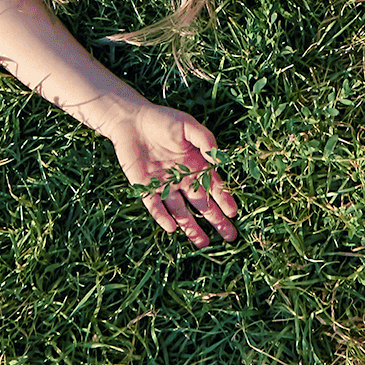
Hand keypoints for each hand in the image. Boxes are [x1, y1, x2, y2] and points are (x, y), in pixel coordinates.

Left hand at [104, 103, 240, 245]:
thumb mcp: (188, 126)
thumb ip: (205, 141)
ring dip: (191, 228)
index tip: (233, 213)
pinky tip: (172, 229)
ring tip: (203, 244)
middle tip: (230, 236)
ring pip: (180, 212)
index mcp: (195, 164)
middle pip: (201, 204)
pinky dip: (163, 218)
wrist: (131, 121)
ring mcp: (164, 186)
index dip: (224, 199)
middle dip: (216, 220)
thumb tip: (219, 162)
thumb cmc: (162, 121)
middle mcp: (182, 179)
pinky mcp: (145, 188)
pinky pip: (155, 207)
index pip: (213, 186)